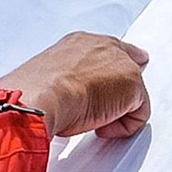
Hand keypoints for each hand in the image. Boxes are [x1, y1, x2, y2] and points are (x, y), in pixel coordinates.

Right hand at [0, 31, 150, 138]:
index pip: (106, 50)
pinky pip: (138, 115)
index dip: (111, 68)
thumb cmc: (33, 90)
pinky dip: (123, 127)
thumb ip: (58, 84)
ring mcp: (121, 64)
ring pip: (132, 94)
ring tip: (93, 122)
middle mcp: (103, 47)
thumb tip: (50, 101)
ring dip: (116, 113)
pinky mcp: (133, 86)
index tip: (112, 80)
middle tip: (107, 111)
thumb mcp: (43, 81)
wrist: (41, 96)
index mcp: (79, 43)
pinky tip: (101, 129)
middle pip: (128, 66)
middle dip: (121, 90)